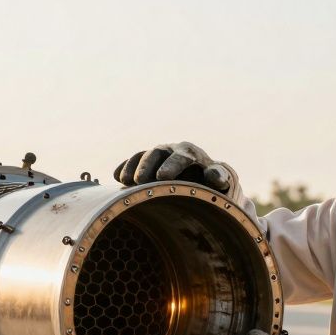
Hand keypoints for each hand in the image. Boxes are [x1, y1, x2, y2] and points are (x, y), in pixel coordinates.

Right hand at [113, 141, 232, 191]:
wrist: (199, 180)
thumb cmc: (210, 184)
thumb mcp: (219, 181)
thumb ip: (219, 177)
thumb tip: (217, 177)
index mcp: (190, 153)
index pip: (181, 156)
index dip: (171, 165)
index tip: (162, 177)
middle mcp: (172, 150)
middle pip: (158, 153)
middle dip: (148, 166)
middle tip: (139, 181)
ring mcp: (157, 155)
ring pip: (143, 155)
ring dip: (133, 167)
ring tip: (126, 181)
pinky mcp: (146, 162)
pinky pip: (134, 160)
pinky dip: (125, 167)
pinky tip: (117, 177)